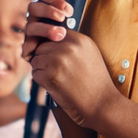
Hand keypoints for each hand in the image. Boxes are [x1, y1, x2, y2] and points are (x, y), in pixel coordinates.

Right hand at [22, 0, 74, 61]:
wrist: (70, 65)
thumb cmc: (71, 42)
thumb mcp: (72, 26)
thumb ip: (68, 16)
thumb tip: (68, 10)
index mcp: (44, 8)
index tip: (66, 8)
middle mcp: (34, 19)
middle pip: (33, 7)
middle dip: (48, 11)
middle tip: (63, 18)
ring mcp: (29, 34)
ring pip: (31, 26)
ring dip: (46, 28)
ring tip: (61, 34)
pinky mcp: (26, 49)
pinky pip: (26, 45)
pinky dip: (34, 45)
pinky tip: (43, 48)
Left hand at [24, 0, 118, 130]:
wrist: (101, 103)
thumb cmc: (95, 82)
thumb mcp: (89, 54)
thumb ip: (71, 44)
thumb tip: (49, 38)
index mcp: (78, 40)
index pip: (53, 34)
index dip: (52, 48)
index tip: (58, 59)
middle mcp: (68, 47)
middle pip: (41, 47)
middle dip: (45, 60)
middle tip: (59, 72)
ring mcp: (58, 60)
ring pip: (36, 60)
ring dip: (42, 71)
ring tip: (59, 79)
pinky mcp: (51, 76)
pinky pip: (35, 74)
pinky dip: (42, 82)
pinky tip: (57, 86)